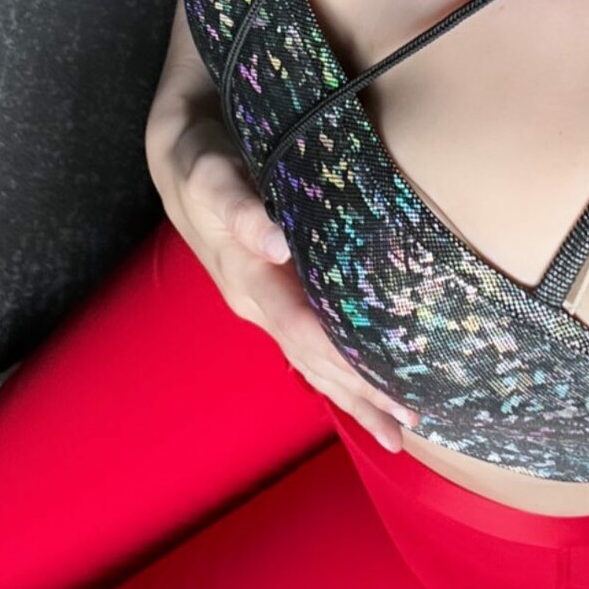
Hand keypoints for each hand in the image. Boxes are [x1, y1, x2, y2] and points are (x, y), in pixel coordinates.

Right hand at [147, 108, 419, 451]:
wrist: (179, 157)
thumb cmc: (201, 162)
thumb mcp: (211, 175)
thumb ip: (240, 207)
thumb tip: (276, 243)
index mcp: (247, 280)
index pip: (305, 334)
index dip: (347, 366)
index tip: (389, 392)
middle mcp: (258, 302)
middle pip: (313, 361)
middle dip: (359, 396)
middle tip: (408, 427)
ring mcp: (265, 303)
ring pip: (312, 361)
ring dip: (352, 396)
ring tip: (396, 430)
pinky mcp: (274, 294)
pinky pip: (309, 342)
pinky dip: (339, 372)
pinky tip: (365, 386)